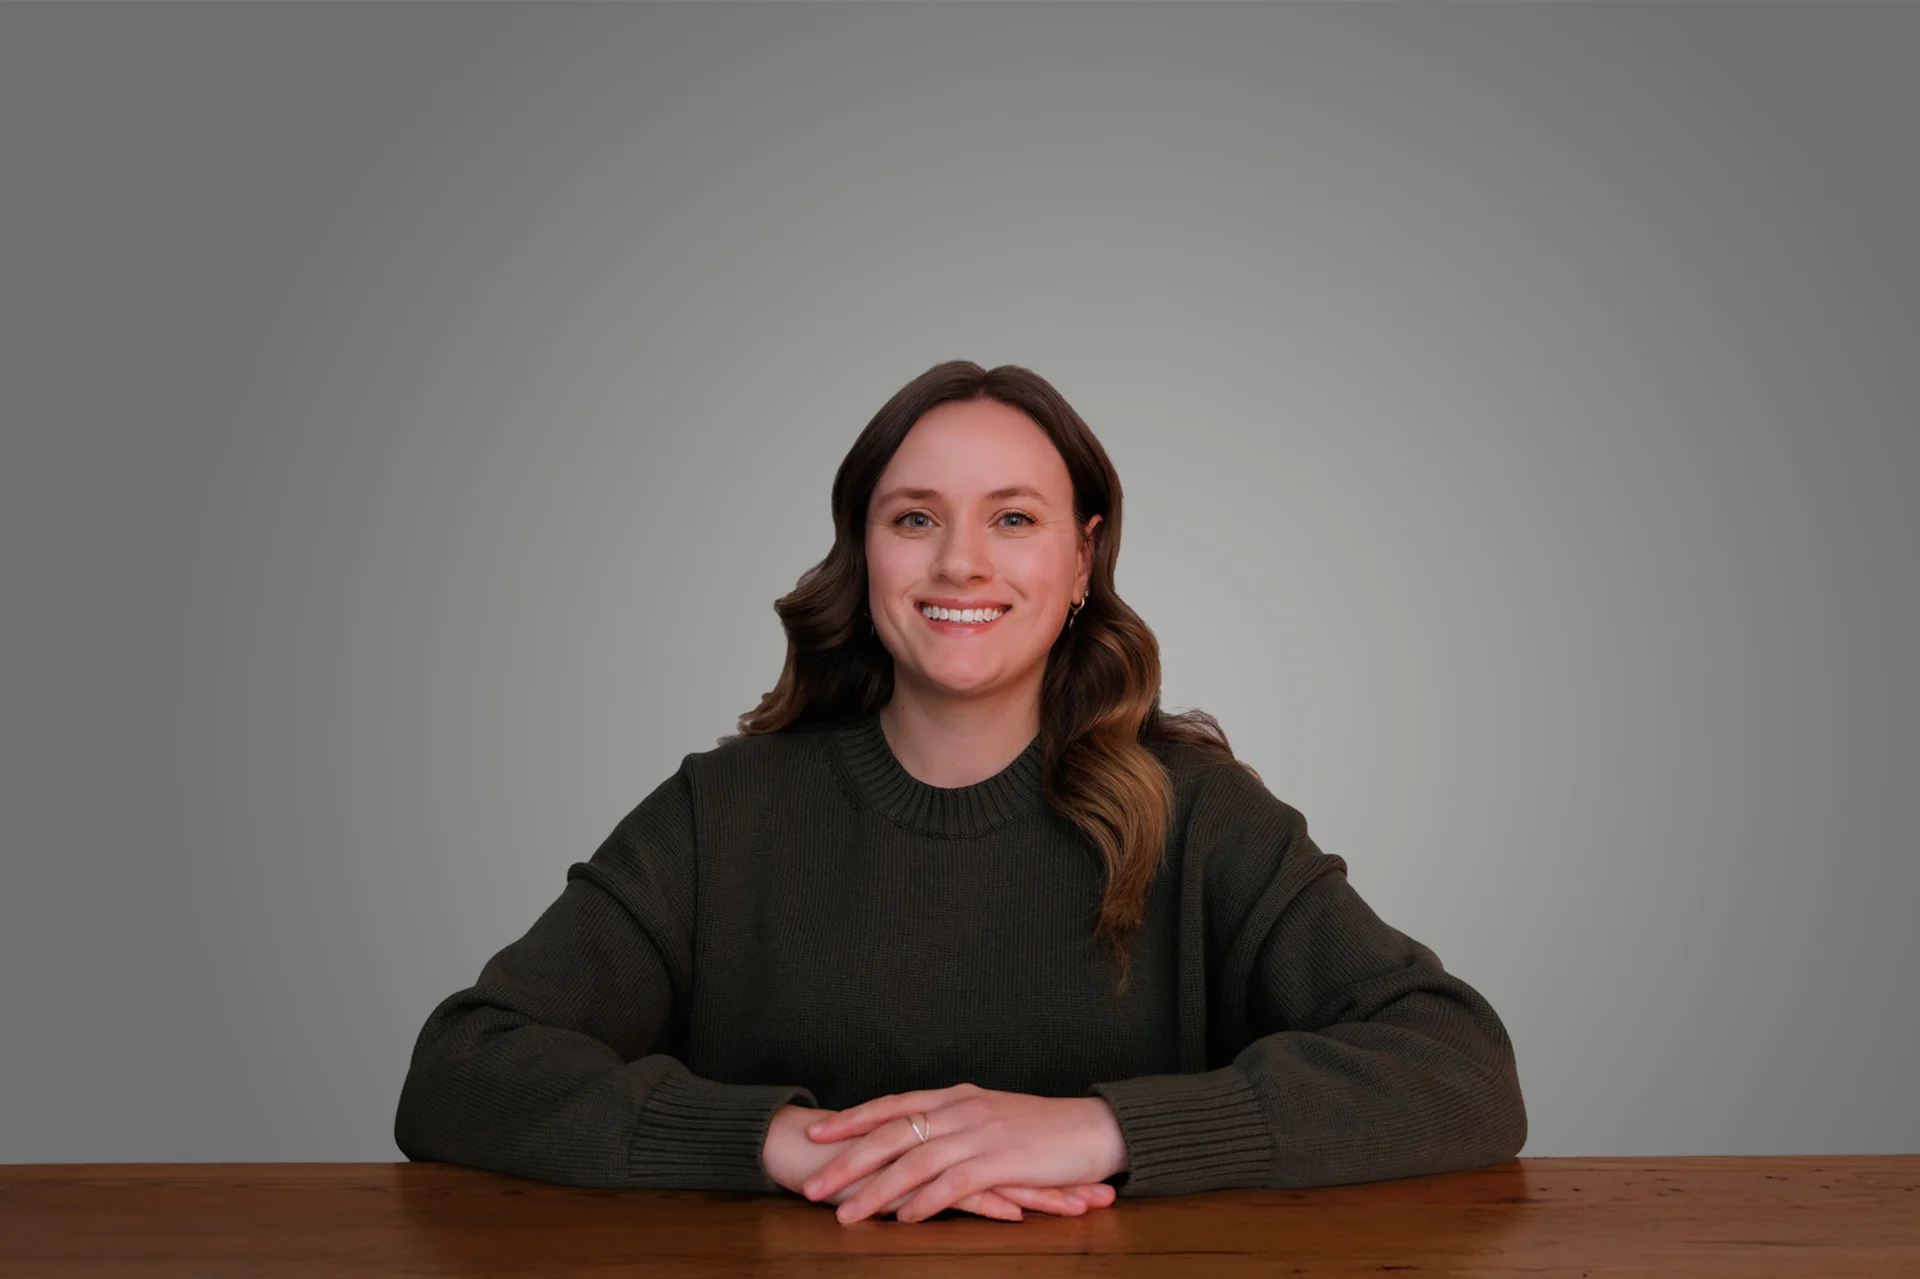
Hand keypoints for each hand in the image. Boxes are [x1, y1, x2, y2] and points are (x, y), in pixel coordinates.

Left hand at [800, 1084, 1129, 1223]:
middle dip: (848, 1160)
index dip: (854, 1120)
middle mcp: (962, 1110)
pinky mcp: (1002, 1161)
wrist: (1094, 1128)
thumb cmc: (1045, 1128)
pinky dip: (925, 1201)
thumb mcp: (993, 1116)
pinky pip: (954, 1183)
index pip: (893, 1104)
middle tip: (813, 1183)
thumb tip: (923, 1138)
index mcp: (957, 1097)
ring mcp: (981, 1134)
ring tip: (846, 1213)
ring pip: (915, 1161)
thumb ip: (956, 1124)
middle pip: (893, 1133)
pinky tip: (903, 1219)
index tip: (818, 1133)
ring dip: (876, 1190)